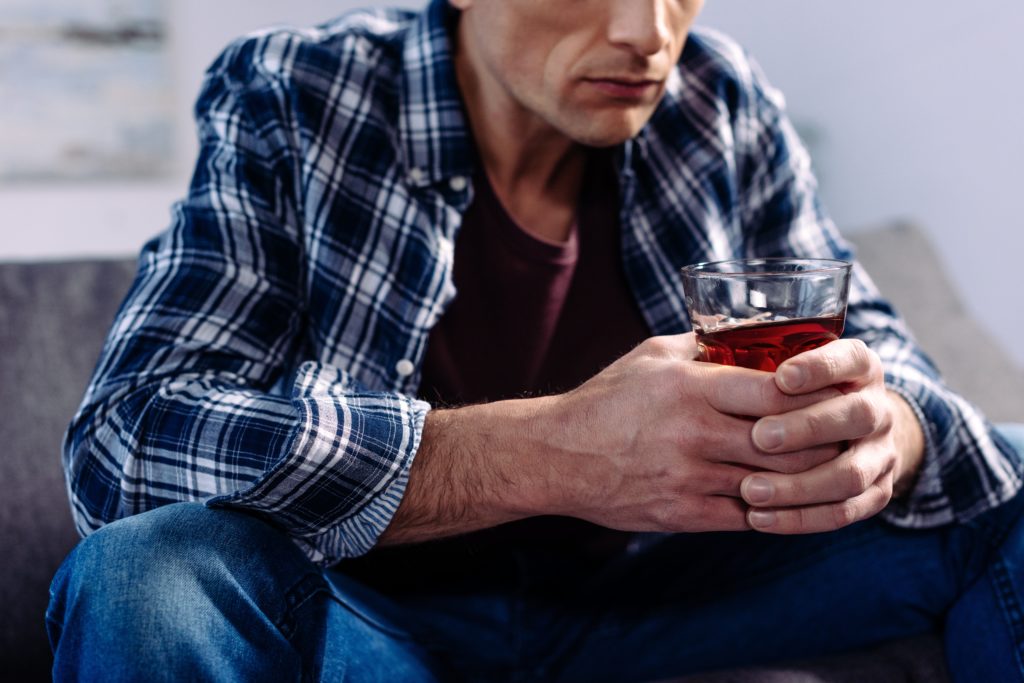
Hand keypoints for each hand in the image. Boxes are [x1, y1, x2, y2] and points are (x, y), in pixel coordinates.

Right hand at [545, 333, 841, 532]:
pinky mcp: (683, 514)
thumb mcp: (651, 355)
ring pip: (774, 484)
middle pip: (788, 443)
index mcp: (692, 388)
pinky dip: (776, 510)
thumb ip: (702, 344)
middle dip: (826, 440)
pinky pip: (748, 517)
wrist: (557, 456)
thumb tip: (747, 331)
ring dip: (808, 479)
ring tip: (829, 468)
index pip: (778, 392)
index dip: (818, 396)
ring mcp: (690, 478)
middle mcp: (696, 433)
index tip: (837, 394)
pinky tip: (789, 499)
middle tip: (848, 435)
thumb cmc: (606, 399)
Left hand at [739, 339, 925, 533]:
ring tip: (750, 490)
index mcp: (859, 366)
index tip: (781, 377)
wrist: (847, 432)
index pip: (849, 359)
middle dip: (807, 427)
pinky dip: (801, 518)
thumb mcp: (782, 363)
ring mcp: (882, 453)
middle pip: (855, 416)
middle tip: (759, 437)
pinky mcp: (876, 493)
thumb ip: (752, 352)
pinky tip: (759, 519)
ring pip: (850, 474)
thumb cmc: (794, 391)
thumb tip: (702, 339)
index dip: (819, 368)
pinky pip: (843, 512)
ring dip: (799, 485)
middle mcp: (878, 407)